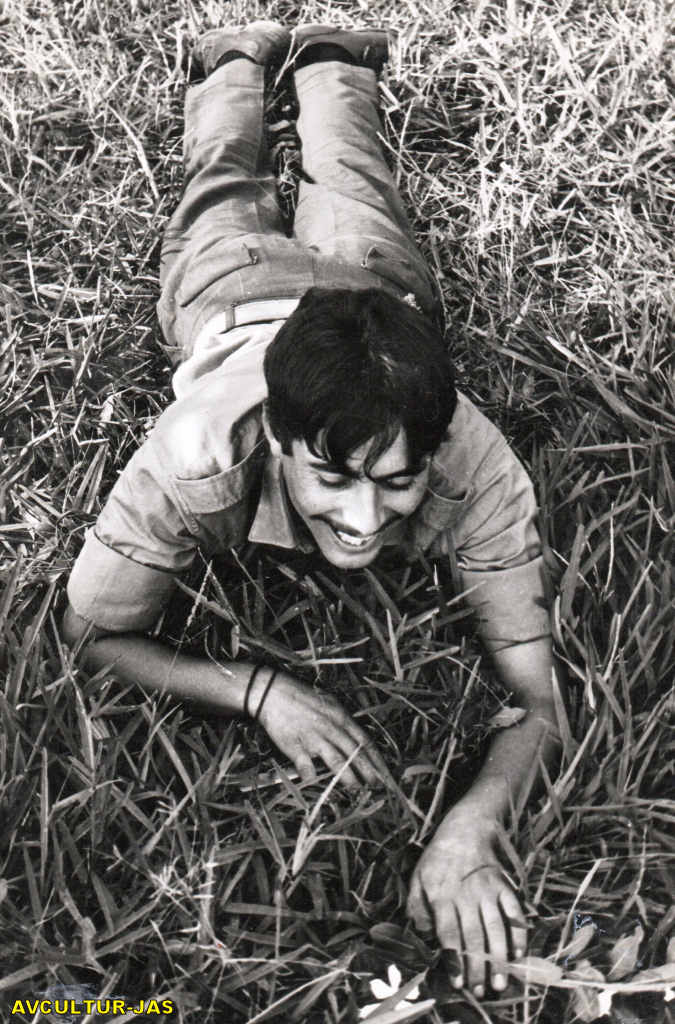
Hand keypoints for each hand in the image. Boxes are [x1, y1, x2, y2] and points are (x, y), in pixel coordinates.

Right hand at [254, 670, 394, 790]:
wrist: (274, 692)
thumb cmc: (303, 698)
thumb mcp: (330, 704)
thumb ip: (342, 722)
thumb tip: (355, 739)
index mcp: (341, 718)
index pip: (365, 741)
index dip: (377, 759)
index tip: (385, 773)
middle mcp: (331, 728)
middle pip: (355, 753)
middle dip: (368, 771)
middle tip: (377, 786)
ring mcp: (314, 737)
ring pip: (337, 760)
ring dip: (348, 777)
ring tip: (356, 788)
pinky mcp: (295, 745)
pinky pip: (306, 765)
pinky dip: (311, 776)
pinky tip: (314, 783)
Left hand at [407, 816, 526, 996]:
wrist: (466, 829)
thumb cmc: (438, 860)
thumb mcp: (418, 879)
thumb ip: (416, 908)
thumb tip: (421, 935)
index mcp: (442, 895)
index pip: (448, 933)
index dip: (454, 958)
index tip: (457, 981)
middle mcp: (466, 895)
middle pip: (473, 936)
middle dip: (478, 967)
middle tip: (481, 992)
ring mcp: (488, 890)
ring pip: (495, 928)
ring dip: (499, 958)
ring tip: (500, 983)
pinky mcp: (504, 886)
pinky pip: (514, 912)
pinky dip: (518, 934)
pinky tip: (518, 954)